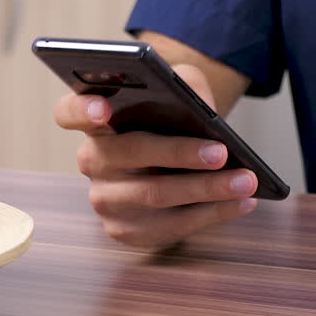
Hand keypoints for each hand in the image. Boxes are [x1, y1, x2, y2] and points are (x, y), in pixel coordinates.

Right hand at [53, 64, 258, 248]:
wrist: (181, 160)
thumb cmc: (177, 118)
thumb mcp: (180, 88)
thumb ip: (184, 84)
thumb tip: (199, 107)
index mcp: (94, 119)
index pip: (69, 111)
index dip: (82, 109)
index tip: (103, 108)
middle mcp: (92, 159)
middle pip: (129, 153)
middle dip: (178, 153)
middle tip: (220, 151)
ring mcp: (106, 199)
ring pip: (155, 195)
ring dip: (207, 189)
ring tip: (246, 180)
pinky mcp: (127, 231)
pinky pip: (173, 226)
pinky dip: (213, 213)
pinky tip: (243, 201)